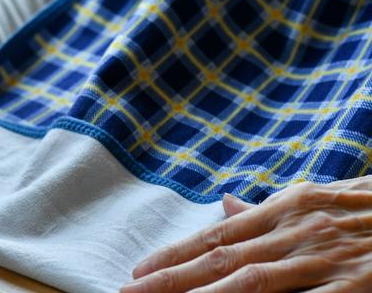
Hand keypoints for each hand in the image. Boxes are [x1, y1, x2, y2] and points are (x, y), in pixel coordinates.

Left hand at [123, 177, 371, 291]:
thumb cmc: (368, 206)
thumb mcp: (317, 197)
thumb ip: (269, 209)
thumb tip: (226, 206)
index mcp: (286, 207)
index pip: (218, 236)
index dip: (175, 254)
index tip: (140, 270)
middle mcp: (298, 231)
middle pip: (223, 261)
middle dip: (173, 278)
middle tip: (132, 291)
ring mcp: (326, 261)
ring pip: (252, 283)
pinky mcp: (355, 287)